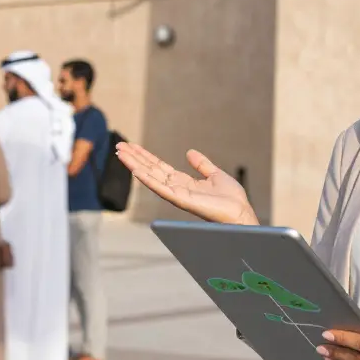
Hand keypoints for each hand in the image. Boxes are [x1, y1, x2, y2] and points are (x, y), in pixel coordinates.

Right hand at [115, 143, 257, 225]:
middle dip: (135, 158)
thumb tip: (190, 152)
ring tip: (120, 153)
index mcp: (183, 183)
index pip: (159, 167)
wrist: (240, 213)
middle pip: (150, 170)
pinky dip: (147, 179)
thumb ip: (202, 165)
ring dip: (134, 165)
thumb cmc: (231, 199)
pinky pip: (161, 189)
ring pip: (151, 177)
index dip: (145, 156)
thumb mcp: (215, 175)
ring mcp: (176, 195)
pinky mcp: (181, 200)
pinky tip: (136, 170)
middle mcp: (176, 188)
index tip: (132, 146)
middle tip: (119, 146)